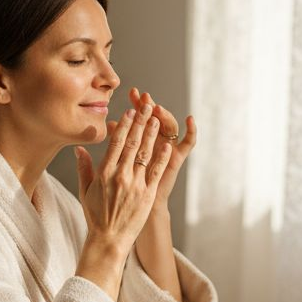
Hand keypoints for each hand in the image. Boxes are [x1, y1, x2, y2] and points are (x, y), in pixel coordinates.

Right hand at [73, 99, 175, 255]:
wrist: (109, 239)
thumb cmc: (96, 216)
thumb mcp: (85, 190)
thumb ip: (84, 168)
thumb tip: (79, 148)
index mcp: (104, 173)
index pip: (116, 143)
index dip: (124, 125)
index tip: (129, 112)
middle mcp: (120, 176)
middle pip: (132, 143)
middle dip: (140, 122)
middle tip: (146, 106)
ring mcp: (135, 185)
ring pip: (145, 153)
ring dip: (152, 134)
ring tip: (157, 118)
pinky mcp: (147, 194)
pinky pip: (156, 171)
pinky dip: (161, 157)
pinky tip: (166, 144)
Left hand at [126, 87, 196, 207]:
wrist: (132, 207)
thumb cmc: (120, 188)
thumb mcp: (114, 164)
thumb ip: (115, 143)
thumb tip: (110, 123)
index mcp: (139, 141)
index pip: (138, 118)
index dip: (136, 106)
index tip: (131, 93)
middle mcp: (155, 142)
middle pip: (154, 119)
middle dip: (149, 107)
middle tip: (144, 96)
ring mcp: (167, 149)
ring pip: (170, 127)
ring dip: (166, 116)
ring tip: (158, 109)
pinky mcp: (177, 158)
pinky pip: (188, 143)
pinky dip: (191, 131)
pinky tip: (190, 119)